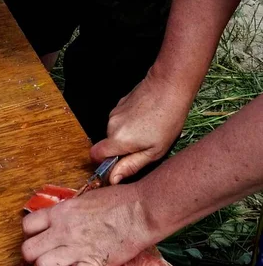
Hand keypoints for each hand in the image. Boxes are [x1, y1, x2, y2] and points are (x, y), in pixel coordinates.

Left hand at [21, 183, 154, 265]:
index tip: (35, 236)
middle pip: (29, 249)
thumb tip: (61, 217)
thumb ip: (68, 211)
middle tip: (38, 256)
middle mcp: (63, 232)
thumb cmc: (117, 199)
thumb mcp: (84, 199)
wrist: (140, 211)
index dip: (29, 233)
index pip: (28, 225)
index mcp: (60, 212)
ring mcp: (76, 250)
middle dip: (30, 255)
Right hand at [90, 67, 192, 182]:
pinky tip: (147, 120)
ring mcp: (114, 113)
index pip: (95, 156)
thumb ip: (131, 166)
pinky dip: (130, 124)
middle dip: (122, 149)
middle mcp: (111, 126)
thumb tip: (113, 179)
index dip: (104, 163)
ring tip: (149, 131)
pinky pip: (120, 121)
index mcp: (118, 140)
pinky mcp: (119, 105)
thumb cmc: (167, 119)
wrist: (168, 86)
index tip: (119, 164)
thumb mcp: (155, 151)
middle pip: (107, 145)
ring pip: (115, 133)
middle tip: (145, 146)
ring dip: (127, 136)